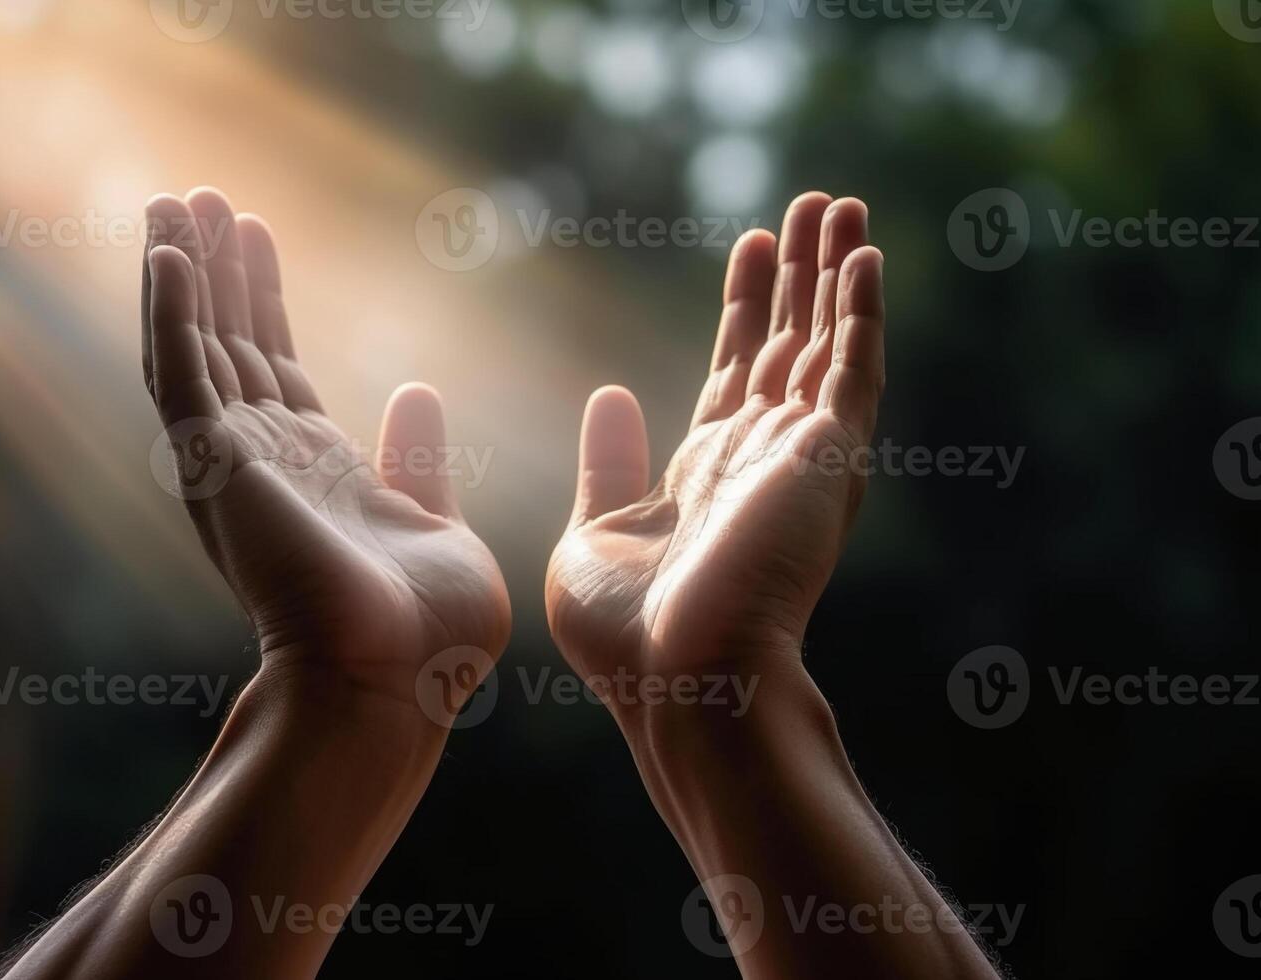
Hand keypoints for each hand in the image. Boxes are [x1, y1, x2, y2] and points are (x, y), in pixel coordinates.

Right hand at [143, 188, 509, 713]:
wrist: (393, 684)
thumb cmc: (430, 632)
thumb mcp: (437, 524)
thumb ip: (419, 462)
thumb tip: (418, 395)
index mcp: (317, 471)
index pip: (274, 367)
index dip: (261, 300)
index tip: (256, 237)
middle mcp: (264, 463)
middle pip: (227, 343)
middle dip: (216, 271)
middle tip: (200, 197)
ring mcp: (233, 465)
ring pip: (194, 346)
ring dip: (184, 273)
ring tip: (176, 200)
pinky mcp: (214, 467)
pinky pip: (179, 374)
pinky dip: (170, 311)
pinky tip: (171, 252)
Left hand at [545, 193, 883, 705]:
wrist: (678, 684)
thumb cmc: (627, 638)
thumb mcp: (594, 534)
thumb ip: (608, 465)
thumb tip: (610, 397)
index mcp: (708, 472)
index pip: (736, 370)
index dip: (747, 308)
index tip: (755, 249)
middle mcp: (763, 457)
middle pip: (789, 344)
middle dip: (800, 276)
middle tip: (814, 206)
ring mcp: (801, 458)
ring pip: (827, 344)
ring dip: (835, 275)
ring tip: (840, 207)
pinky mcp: (828, 460)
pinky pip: (854, 372)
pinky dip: (861, 314)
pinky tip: (863, 257)